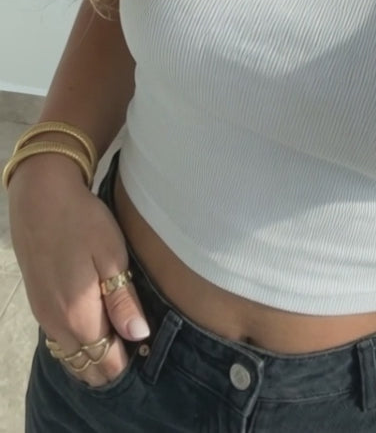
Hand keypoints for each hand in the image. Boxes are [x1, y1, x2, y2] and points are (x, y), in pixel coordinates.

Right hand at [7, 154, 150, 386]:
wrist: (40, 198)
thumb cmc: (83, 222)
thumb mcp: (111, 255)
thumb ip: (123, 300)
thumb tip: (139, 335)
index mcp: (79, 316)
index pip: (106, 362)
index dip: (127, 363)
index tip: (146, 351)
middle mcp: (57, 325)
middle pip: (87, 367)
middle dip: (110, 366)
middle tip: (135, 348)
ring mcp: (44, 316)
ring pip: (70, 356)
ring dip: (92, 357)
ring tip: (117, 341)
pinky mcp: (37, 304)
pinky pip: (58, 341)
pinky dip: (76, 344)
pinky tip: (92, 329)